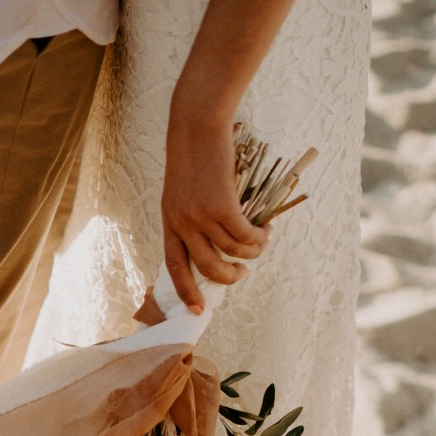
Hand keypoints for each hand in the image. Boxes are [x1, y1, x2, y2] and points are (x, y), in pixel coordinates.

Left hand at [162, 98, 267, 313]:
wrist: (197, 124)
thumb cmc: (193, 154)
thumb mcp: (183, 189)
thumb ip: (193, 216)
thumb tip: (219, 245)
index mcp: (169, 221)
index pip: (175, 267)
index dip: (187, 291)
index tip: (198, 311)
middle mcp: (182, 222)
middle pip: (208, 266)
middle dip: (230, 277)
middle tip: (243, 273)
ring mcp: (201, 215)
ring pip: (232, 250)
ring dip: (252, 251)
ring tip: (262, 241)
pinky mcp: (222, 205)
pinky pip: (245, 234)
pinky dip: (259, 236)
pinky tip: (266, 228)